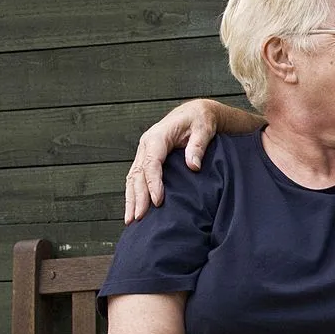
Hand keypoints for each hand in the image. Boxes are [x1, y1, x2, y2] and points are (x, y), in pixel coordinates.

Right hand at [124, 99, 218, 223]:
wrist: (195, 112)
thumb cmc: (200, 120)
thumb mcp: (204, 129)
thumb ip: (198, 146)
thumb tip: (193, 166)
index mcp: (158, 137)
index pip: (151, 163)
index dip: (153, 183)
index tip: (157, 201)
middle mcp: (146, 145)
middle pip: (138, 174)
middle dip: (138, 197)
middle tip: (139, 218)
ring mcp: (144, 152)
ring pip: (133, 178)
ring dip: (131, 199)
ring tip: (131, 220)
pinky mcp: (146, 158)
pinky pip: (136, 177)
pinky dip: (133, 193)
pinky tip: (134, 209)